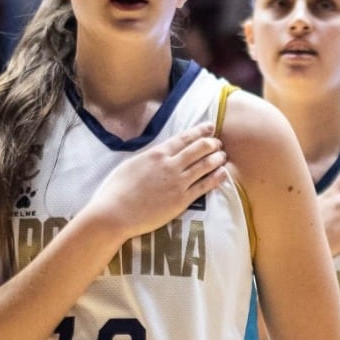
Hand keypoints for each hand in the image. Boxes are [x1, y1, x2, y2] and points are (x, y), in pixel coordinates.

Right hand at [85, 124, 228, 241]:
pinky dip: (216, 177)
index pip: (184, 138)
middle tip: (218, 142)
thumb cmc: (116, 189)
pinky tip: (223, 173)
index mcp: (157, 154)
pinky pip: (204, 186)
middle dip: (211, 143)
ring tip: (223, 155)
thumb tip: (159, 153)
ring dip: (216, 158)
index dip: (199, 131)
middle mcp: (170, 165)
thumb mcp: (131, 164)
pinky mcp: (182, 200)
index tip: (210, 127)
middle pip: (198, 149)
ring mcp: (178, 182)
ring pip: (205, 166)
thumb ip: (149, 157)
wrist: (115, 213)